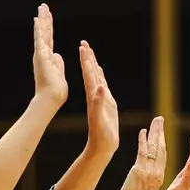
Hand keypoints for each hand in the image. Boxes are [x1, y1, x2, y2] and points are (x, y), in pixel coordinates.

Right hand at [32, 4, 66, 106]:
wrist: (50, 100)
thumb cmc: (56, 92)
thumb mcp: (60, 74)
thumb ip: (58, 64)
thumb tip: (58, 54)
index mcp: (48, 59)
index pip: (49, 40)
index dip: (48, 28)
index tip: (47, 17)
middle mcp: (42, 55)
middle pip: (44, 33)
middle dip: (44, 19)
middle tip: (43, 6)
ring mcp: (41, 55)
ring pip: (42, 33)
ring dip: (42, 19)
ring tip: (42, 6)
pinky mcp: (41, 56)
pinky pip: (40, 39)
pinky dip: (39, 29)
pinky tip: (38, 18)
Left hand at [78, 40, 118, 157]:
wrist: (102, 146)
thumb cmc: (101, 135)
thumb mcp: (99, 119)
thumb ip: (98, 103)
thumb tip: (99, 87)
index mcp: (92, 96)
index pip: (88, 74)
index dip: (86, 60)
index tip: (82, 46)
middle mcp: (95, 95)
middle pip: (91, 72)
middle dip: (88, 57)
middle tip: (84, 43)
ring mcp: (101, 98)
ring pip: (97, 77)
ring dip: (93, 64)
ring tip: (90, 52)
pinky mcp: (107, 103)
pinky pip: (103, 85)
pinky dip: (101, 76)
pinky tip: (99, 71)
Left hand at [115, 117, 167, 189]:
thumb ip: (148, 181)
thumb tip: (144, 177)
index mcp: (159, 177)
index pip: (162, 156)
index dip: (162, 143)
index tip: (162, 133)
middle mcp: (157, 172)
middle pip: (161, 148)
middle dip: (161, 132)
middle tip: (160, 120)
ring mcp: (149, 171)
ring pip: (154, 147)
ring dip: (155, 132)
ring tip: (156, 120)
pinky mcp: (139, 170)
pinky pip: (143, 151)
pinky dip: (143, 140)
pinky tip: (143, 131)